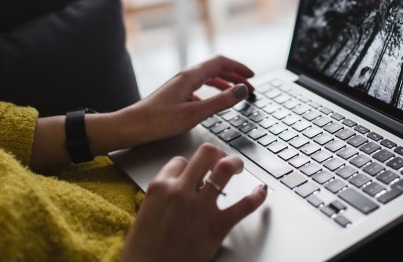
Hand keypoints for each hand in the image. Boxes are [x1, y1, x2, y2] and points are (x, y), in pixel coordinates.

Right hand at [120, 143, 267, 261]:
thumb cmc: (143, 249)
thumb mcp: (146, 211)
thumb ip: (164, 195)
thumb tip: (181, 188)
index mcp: (160, 186)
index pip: (181, 161)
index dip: (189, 166)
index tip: (194, 173)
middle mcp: (181, 190)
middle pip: (206, 153)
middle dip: (216, 154)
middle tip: (221, 159)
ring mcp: (200, 206)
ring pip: (224, 168)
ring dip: (235, 163)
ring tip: (238, 166)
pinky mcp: (217, 225)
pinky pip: (244, 205)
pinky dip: (256, 197)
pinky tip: (260, 192)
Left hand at [121, 55, 255, 146]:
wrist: (131, 127)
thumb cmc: (157, 121)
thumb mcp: (195, 113)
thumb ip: (221, 101)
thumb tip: (243, 90)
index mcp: (190, 76)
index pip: (220, 62)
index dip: (239, 67)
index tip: (252, 75)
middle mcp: (185, 77)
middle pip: (215, 69)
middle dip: (235, 76)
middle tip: (250, 86)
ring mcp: (179, 86)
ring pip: (207, 79)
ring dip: (225, 84)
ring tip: (236, 93)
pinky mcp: (175, 96)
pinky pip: (199, 89)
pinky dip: (212, 93)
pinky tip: (213, 104)